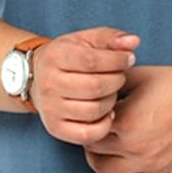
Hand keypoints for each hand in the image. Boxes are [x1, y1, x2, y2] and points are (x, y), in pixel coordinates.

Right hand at [31, 26, 139, 144]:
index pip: (91, 61)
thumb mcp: (87, 40)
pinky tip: (107, 112)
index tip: (128, 59)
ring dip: (111, 101)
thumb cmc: (70, 56)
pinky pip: (87, 134)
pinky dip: (104, 125)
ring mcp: (50, 108)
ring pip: (94, 110)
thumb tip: (134, 41)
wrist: (38, 77)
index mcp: (55, 57)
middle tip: (119, 76)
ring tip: (111, 92)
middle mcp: (48, 83)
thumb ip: (111, 38)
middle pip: (95, 87)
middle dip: (116, 81)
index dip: (117, 60)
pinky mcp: (55, 128)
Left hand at [82, 63, 171, 172]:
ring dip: (99, 160)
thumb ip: (110, 84)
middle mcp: (133, 146)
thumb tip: (90, 90)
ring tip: (106, 145)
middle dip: (90, 137)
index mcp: (126, 120)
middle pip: (91, 150)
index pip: (87, 126)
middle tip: (98, 126)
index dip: (86, 117)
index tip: (92, 110)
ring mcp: (147, 163)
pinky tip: (121, 164)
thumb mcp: (140, 76)